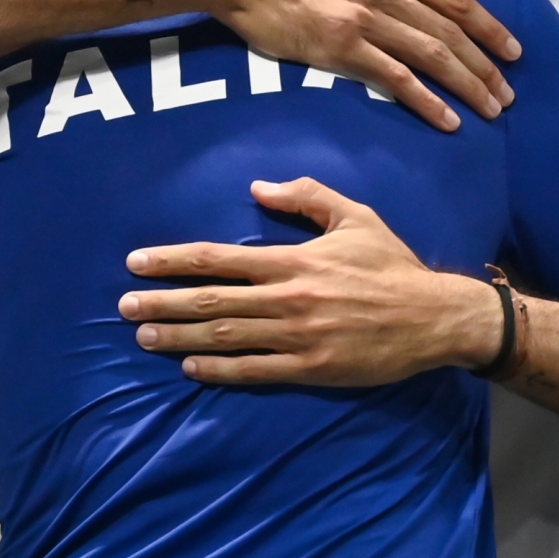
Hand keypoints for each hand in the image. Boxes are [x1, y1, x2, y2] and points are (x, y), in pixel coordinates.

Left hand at [118, 178, 500, 384]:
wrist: (435, 317)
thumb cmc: (392, 265)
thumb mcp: (355, 216)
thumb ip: (306, 197)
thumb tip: (257, 187)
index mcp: (294, 260)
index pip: (220, 258)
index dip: (174, 260)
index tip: (137, 262)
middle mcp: (290, 297)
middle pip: (213, 300)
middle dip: (163, 301)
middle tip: (123, 306)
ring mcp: (299, 336)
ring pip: (227, 336)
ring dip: (180, 336)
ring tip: (143, 337)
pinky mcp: (313, 368)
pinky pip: (256, 370)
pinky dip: (220, 368)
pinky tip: (190, 366)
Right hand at [198, 0, 520, 131]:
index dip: (488, 26)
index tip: (510, 48)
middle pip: (451, 32)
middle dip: (487, 65)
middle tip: (508, 93)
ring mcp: (365, 20)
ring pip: (432, 56)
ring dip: (467, 86)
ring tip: (490, 110)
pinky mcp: (341, 48)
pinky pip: (395, 78)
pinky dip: (426, 101)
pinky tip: (446, 120)